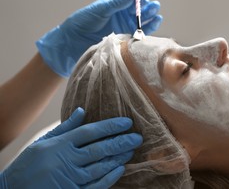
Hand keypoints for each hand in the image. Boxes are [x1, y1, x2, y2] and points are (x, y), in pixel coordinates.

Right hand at [0, 108, 141, 188]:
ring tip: (131, 150)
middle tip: (137, 137)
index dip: (111, 126)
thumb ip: (65, 128)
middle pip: (100, 149)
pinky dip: (109, 177)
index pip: (90, 132)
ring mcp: (70, 179)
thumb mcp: (42, 142)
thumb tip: (82, 111)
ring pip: (101, 166)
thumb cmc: (27, 165)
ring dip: (118, 158)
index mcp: (60, 145)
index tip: (127, 122)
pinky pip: (96, 186)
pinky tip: (120, 169)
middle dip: (121, 142)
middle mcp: (66, 161)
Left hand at [36, 0, 162, 76]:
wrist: (75, 41)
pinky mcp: (127, 36)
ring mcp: (125, 23)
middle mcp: (122, 11)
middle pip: (138, 5)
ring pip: (142, 17)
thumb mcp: (101, 8)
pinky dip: (150, 25)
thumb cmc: (84, 21)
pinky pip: (142, 30)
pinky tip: (156, 20)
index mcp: (115, 1)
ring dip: (150, 13)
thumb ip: (119, 1)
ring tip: (155, 10)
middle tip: (150, 3)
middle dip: (146, 3)